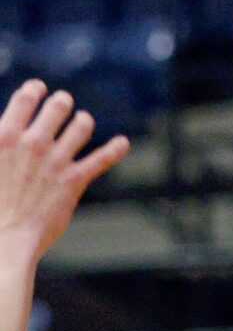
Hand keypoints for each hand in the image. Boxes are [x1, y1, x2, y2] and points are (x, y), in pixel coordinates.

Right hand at [0, 82, 129, 264]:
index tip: (38, 89)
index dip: (34, 90)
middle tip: (61, 105)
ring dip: (83, 122)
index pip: (26, 98)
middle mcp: (33, 143)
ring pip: (82, 125)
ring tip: (81, 124)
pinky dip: (115, 149)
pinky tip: (122, 143)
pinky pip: (103, 158)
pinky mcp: (74, 180)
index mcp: (4, 136)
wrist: (2, 241)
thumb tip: (2, 133)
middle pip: (59, 106)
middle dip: (61, 103)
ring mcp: (57, 160)